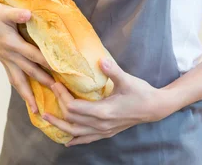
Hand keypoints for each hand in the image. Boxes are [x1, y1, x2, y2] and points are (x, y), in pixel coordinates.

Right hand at [0, 1, 54, 111]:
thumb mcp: (3, 11)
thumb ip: (16, 14)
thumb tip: (28, 15)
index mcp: (12, 44)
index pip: (33, 55)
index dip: (47, 62)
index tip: (60, 70)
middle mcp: (10, 55)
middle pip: (30, 71)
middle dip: (43, 82)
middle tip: (58, 93)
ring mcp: (6, 59)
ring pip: (18, 81)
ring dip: (28, 95)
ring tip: (36, 109)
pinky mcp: (3, 60)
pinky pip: (12, 78)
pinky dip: (20, 88)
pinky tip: (25, 95)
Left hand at [42, 58, 160, 146]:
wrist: (154, 108)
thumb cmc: (140, 92)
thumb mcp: (127, 80)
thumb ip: (113, 70)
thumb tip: (101, 60)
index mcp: (103, 111)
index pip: (74, 107)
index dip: (62, 97)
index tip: (56, 83)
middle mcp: (101, 124)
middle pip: (72, 120)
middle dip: (59, 106)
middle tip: (51, 90)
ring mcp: (104, 131)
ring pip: (76, 132)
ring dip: (60, 126)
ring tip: (47, 117)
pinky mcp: (107, 132)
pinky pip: (87, 139)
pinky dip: (75, 139)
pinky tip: (67, 141)